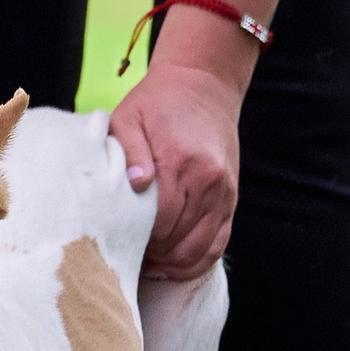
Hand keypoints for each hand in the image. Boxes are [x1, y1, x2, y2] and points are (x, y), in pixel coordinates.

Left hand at [112, 60, 241, 281]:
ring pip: (200, 250)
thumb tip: (137, 184)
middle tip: (127, 254)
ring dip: (173, 264)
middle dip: (152, 254)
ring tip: (148, 263)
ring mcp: (224, 192)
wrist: (203, 85)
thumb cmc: (157, 104)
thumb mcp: (129, 117)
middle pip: (179, 241)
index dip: (138, 239)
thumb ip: (130, 152)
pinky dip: (197, 262)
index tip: (118, 242)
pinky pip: (219, 244)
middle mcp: (208, 180)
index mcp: (180, 161)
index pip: (160, 221)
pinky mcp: (231, 198)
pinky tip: (173, 265)